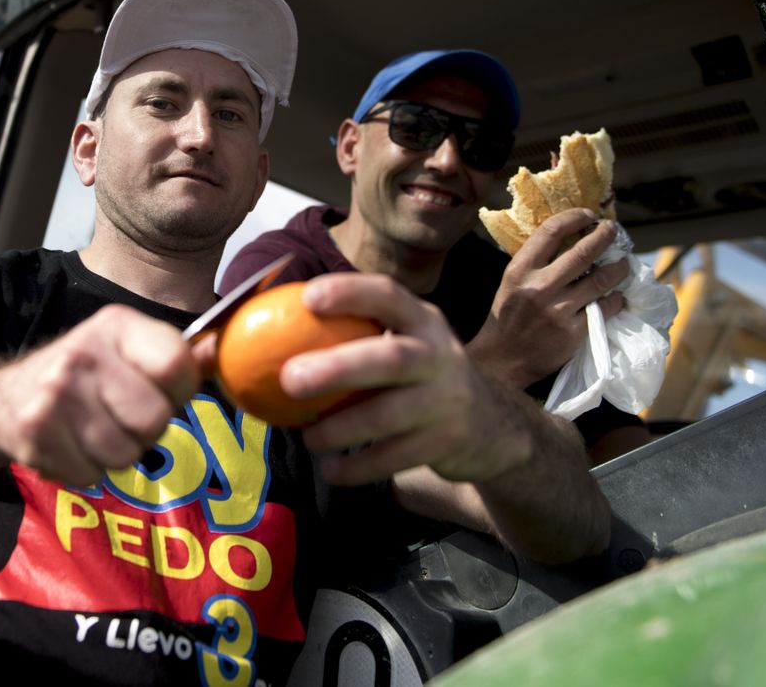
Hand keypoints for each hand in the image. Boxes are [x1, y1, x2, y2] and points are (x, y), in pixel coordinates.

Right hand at [0, 305, 200, 487]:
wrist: (1, 401)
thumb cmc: (83, 376)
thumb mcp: (127, 351)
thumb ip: (176, 356)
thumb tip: (224, 350)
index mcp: (116, 324)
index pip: (176, 366)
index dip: (179, 392)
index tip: (162, 392)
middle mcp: (84, 352)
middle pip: (155, 419)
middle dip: (146, 430)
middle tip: (121, 417)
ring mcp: (56, 392)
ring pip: (126, 454)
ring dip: (116, 454)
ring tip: (93, 432)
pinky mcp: (36, 431)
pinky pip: (92, 474)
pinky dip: (86, 470)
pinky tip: (69, 445)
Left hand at [277, 273, 529, 486]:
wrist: (493, 426)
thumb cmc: (422, 376)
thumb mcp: (407, 343)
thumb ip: (358, 334)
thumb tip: (272, 331)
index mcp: (423, 321)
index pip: (389, 295)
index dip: (351, 293)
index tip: (308, 298)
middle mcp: (440, 355)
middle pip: (392, 359)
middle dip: (339, 368)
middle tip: (289, 378)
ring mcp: (447, 400)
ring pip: (392, 414)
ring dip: (342, 428)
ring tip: (307, 438)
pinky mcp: (448, 442)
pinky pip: (397, 457)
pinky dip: (361, 466)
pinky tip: (331, 471)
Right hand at [469, 209, 628, 388]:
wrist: (502, 359)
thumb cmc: (508, 316)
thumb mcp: (512, 281)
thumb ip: (536, 262)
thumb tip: (569, 238)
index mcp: (520, 269)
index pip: (552, 231)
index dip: (575, 217)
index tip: (588, 215)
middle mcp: (540, 286)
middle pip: (583, 252)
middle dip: (605, 236)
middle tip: (613, 230)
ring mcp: (559, 310)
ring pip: (601, 280)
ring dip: (618, 267)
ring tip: (623, 263)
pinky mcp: (574, 332)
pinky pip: (605, 308)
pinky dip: (616, 298)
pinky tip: (616, 295)